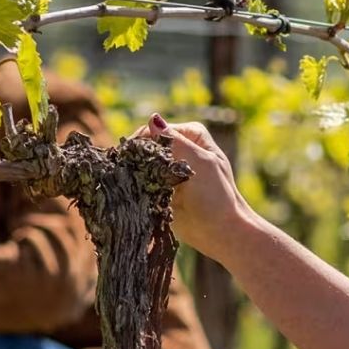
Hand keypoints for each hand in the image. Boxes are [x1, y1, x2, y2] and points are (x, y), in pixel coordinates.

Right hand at [131, 114, 255, 260]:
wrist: (220, 231)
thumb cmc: (215, 194)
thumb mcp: (198, 160)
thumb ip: (174, 140)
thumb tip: (153, 118)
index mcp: (192, 136)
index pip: (161, 130)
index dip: (145, 139)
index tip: (133, 152)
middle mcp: (180, 150)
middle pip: (150, 145)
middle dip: (139, 155)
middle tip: (129, 168)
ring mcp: (170, 170)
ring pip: (144, 163)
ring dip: (136, 170)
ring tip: (130, 179)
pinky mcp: (161, 189)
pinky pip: (143, 181)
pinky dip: (137, 184)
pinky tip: (131, 188)